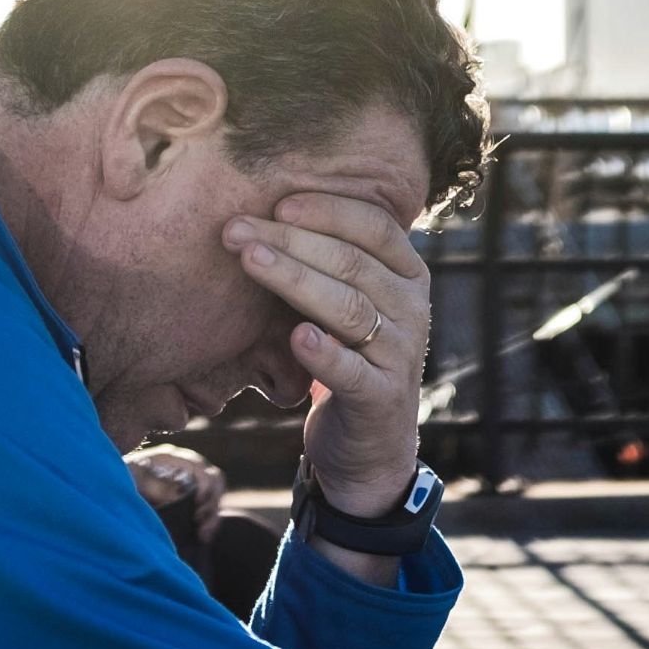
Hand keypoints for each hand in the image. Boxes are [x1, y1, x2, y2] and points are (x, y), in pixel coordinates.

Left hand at [125, 444, 225, 542]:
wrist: (105, 498)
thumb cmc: (118, 485)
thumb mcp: (132, 482)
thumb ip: (154, 485)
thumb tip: (180, 492)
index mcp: (170, 458)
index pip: (200, 468)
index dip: (204, 487)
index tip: (198, 507)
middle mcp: (183, 467)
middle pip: (213, 481)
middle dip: (211, 503)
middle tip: (200, 523)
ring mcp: (188, 484)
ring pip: (214, 497)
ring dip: (212, 516)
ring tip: (203, 535)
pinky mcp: (189, 502)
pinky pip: (209, 509)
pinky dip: (209, 523)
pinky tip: (202, 537)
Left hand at [224, 193, 426, 517]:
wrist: (368, 445)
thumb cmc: (344, 356)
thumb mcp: (343, 303)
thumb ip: (325, 260)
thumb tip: (261, 208)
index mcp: (408, 274)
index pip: (374, 226)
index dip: (326, 210)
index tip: (276, 203)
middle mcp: (412, 309)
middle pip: (352, 262)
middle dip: (290, 240)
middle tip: (236, 230)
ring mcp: (402, 355)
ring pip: (349, 308)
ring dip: (295, 280)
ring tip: (251, 261)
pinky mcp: (382, 399)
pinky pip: (352, 372)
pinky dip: (324, 354)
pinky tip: (296, 337)